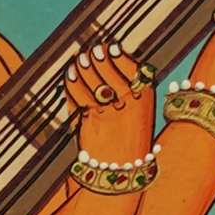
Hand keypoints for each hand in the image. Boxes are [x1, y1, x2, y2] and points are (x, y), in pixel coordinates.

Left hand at [62, 40, 154, 160]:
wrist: (122, 167)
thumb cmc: (129, 132)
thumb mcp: (137, 108)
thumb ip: (124, 83)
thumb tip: (104, 54)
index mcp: (145, 96)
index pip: (132, 68)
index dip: (118, 56)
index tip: (109, 47)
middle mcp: (129, 102)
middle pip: (109, 72)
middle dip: (97, 59)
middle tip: (90, 52)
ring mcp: (110, 111)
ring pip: (93, 82)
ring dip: (83, 68)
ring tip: (78, 61)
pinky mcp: (92, 120)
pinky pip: (79, 96)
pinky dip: (72, 84)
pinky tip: (69, 76)